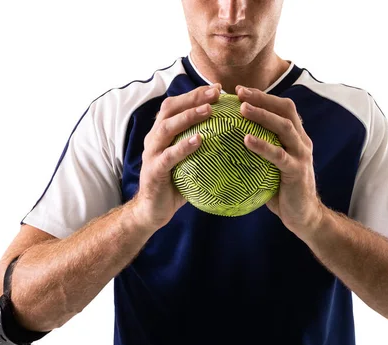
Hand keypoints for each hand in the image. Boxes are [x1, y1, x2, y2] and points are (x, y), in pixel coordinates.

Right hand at [129, 84, 221, 230]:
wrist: (152, 211)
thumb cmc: (176, 186)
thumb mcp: (190, 164)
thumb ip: (204, 150)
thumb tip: (235, 140)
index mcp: (162, 134)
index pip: (176, 105)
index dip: (195, 94)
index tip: (218, 89)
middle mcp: (153, 139)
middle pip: (170, 109)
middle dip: (193, 98)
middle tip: (217, 93)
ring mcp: (151, 154)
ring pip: (167, 128)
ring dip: (188, 117)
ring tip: (209, 110)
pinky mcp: (153, 171)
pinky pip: (169, 156)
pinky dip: (184, 146)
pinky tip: (199, 141)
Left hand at [236, 85, 324, 237]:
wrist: (303, 216)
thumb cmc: (280, 192)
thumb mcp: (269, 168)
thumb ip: (257, 153)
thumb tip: (224, 143)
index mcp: (296, 137)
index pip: (282, 108)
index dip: (263, 96)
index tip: (239, 90)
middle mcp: (302, 141)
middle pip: (285, 110)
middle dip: (262, 98)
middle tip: (239, 93)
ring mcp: (302, 155)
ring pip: (284, 127)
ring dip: (263, 115)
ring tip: (242, 109)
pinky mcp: (297, 171)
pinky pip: (279, 155)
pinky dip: (262, 145)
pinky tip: (246, 139)